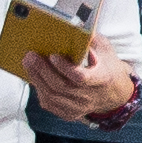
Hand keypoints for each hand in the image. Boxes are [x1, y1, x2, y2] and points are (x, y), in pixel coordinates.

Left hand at [22, 44, 138, 125]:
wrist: (114, 93)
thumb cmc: (107, 67)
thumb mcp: (106, 50)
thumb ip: (90, 40)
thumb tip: (70, 29)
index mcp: (101, 79)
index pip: (80, 77)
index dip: (64, 68)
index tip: (53, 55)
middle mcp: (90, 96)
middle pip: (61, 86)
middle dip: (42, 70)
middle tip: (30, 56)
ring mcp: (79, 107)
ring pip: (52, 96)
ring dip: (36, 79)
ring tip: (28, 63)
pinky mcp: (70, 113)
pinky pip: (50, 104)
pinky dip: (39, 90)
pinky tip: (34, 77)